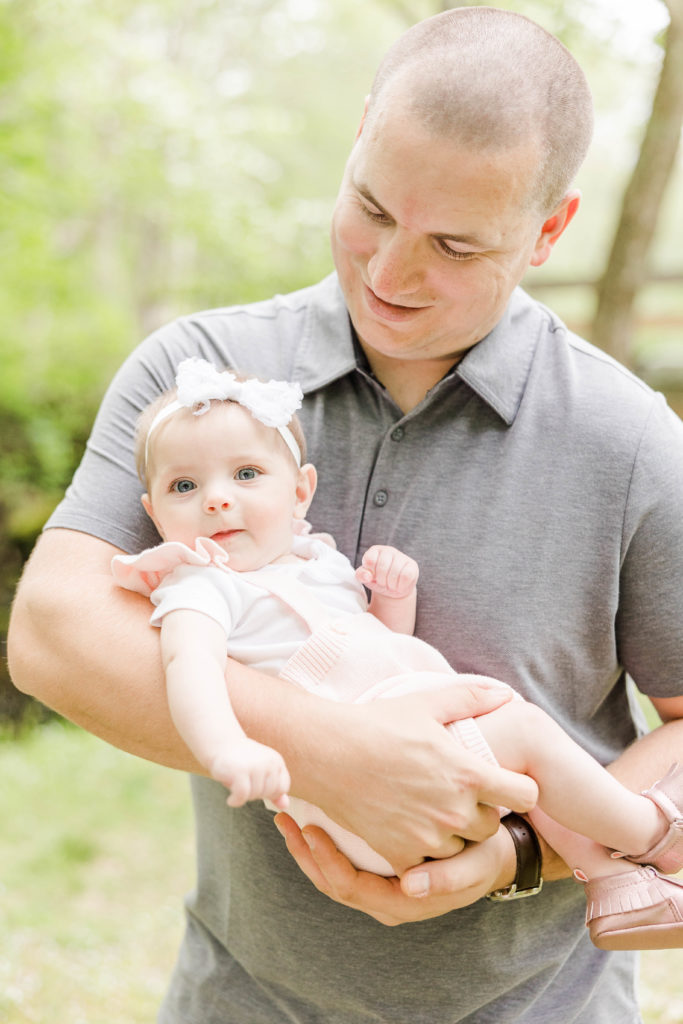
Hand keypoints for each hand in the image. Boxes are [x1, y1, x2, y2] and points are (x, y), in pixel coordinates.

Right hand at [211, 738, 289, 809]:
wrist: (222, 745)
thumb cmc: (243, 761)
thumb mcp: (262, 773)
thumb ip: (275, 789)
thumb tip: (285, 806)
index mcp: (277, 761)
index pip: (282, 788)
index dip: (270, 793)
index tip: (258, 788)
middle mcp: (268, 762)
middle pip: (269, 793)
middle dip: (256, 795)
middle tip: (244, 785)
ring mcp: (255, 766)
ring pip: (255, 795)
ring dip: (244, 797)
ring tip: (236, 787)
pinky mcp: (240, 771)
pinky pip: (242, 795)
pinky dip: (236, 801)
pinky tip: (231, 800)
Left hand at [274, 814, 516, 924]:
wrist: (489, 849)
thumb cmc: (481, 854)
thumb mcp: (473, 864)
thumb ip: (447, 877)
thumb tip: (411, 887)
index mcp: (404, 903)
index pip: (351, 888)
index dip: (327, 861)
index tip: (310, 829)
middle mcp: (385, 900)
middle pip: (331, 883)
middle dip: (304, 853)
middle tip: (285, 819)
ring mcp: (378, 885)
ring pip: (330, 874)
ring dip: (306, 847)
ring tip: (287, 816)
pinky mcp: (376, 868)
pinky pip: (340, 861)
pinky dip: (320, 842)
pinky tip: (309, 815)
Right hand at [305, 680, 537, 873]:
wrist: (326, 754)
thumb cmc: (377, 724)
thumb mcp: (426, 703)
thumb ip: (471, 698)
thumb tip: (507, 692)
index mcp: (467, 774)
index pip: (526, 795)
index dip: (519, 788)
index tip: (502, 782)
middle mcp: (453, 811)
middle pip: (492, 826)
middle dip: (481, 812)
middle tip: (455, 793)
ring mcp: (428, 837)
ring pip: (461, 848)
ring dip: (453, 835)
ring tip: (429, 808)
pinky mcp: (402, 854)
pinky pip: (429, 865)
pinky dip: (423, 850)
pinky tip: (407, 824)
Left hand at [355, 545, 418, 599]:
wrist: (393, 589)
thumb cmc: (377, 580)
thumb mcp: (366, 578)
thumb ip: (361, 575)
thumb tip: (367, 575)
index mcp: (375, 551)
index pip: (370, 559)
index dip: (371, 572)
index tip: (373, 576)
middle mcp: (389, 550)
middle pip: (383, 566)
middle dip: (381, 580)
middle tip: (383, 583)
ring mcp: (402, 557)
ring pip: (395, 571)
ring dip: (391, 584)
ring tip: (390, 585)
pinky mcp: (412, 565)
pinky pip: (406, 576)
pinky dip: (400, 586)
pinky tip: (399, 586)